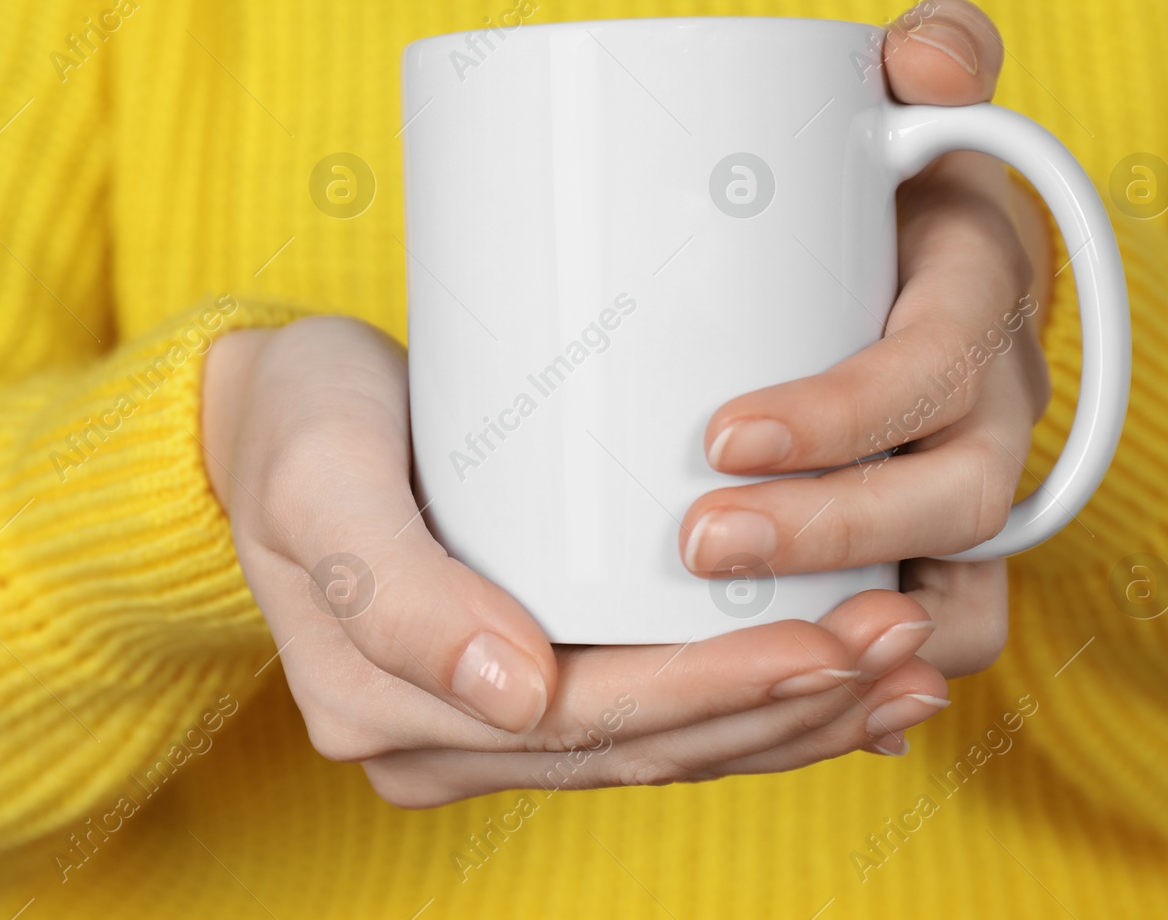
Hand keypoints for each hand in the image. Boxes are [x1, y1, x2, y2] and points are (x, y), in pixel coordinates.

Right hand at [200, 316, 951, 806]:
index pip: (590, 719)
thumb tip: (515, 697)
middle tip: (906, 642)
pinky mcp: (519, 682)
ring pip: (661, 746)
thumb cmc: (295, 426)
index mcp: (391, 710)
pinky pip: (646, 717)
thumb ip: (400, 596)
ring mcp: (483, 722)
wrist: (261, 420)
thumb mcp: (322, 482)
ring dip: (789, 718)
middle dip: (785, 705)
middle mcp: (444, 741)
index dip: (719, 692)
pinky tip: (833, 690)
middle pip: (646, 744)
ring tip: (904, 670)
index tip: (832, 643)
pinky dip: (746, 709)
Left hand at [681, 0, 1052, 717]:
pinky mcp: (932, 548)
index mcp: (975, 303)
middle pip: (947, 501)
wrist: (905, 253)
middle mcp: (994, 409)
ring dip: (855, 626)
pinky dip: (884, 684)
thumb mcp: (907, 108)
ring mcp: (969, 490)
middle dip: (829, 532)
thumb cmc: (883, 186)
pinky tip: (786, 700)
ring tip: (728, 636)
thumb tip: (921, 54)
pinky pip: (942, 631)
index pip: (931, 369)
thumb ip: (931, 56)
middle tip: (696, 539)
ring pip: (958, 589)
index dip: (845, 415)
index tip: (722, 436)